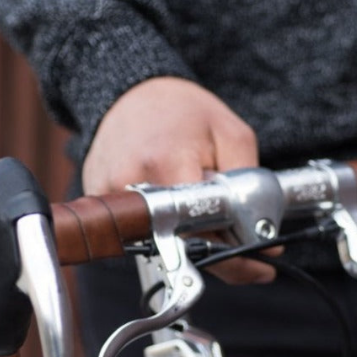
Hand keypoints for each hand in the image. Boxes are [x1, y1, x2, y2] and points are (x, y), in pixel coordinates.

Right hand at [82, 76, 275, 282]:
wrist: (133, 92)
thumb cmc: (184, 110)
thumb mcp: (234, 137)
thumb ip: (248, 185)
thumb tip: (261, 238)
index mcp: (167, 164)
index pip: (201, 233)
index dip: (233, 254)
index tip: (258, 264)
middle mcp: (131, 183)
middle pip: (179, 244)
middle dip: (211, 244)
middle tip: (228, 226)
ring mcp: (107, 193)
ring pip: (157, 239)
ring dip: (184, 231)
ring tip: (189, 196)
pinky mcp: (96, 197)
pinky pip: (136, 227)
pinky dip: (159, 221)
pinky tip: (165, 194)